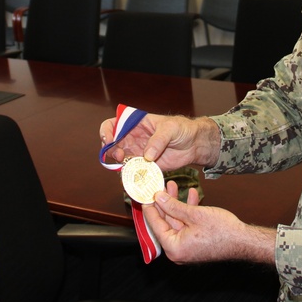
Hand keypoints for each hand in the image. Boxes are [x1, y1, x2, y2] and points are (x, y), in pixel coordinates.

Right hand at [99, 113, 219, 170]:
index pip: (113, 124)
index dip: (107, 132)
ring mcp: (138, 152)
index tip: (109, 140)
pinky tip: (133, 178)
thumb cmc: (182, 129)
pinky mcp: (145, 165)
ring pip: (120, 159)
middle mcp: (133, 138)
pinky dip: (130, 175)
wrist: (194, 144)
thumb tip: (147, 155)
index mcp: (135, 123)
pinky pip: (133, 171)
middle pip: (112, 144)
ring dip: (119, 165)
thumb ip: (158, 140)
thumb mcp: (170, 129)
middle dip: (111, 151)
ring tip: (127, 167)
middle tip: (121, 156)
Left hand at [142, 181, 274, 264]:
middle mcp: (178, 250)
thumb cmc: (222, 231)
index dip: (150, 207)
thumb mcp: (194, 214)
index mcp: (174, 248)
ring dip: (177, 203)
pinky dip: (188, 211)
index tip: (145, 194)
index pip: (155, 225)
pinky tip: (190, 194)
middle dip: (165, 202)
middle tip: (160, 186)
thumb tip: (158, 198)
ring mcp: (187, 246)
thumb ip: (174, 206)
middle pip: (165, 222)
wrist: (244, 240)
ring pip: (177, 221)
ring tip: (173, 185)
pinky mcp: (195, 242)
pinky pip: (187, 224)